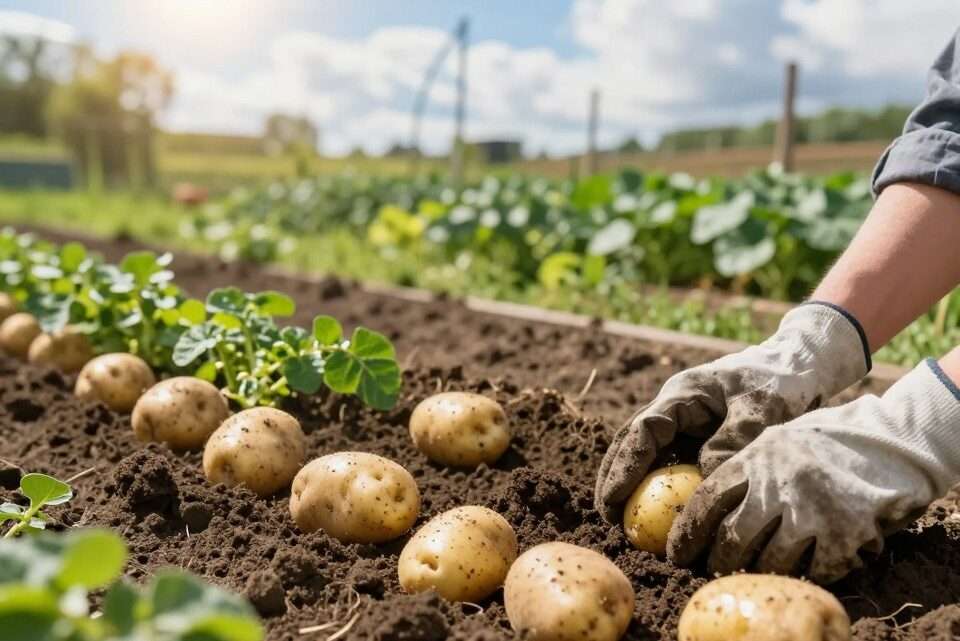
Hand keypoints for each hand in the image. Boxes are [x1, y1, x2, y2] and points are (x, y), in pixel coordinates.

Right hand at [595, 303, 869, 522]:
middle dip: (614, 477)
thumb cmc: (781, 383)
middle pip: (632, 442)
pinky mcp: (700, 436)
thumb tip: (706, 483)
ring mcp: (686, 421)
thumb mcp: (761, 410)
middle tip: (608, 517)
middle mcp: (676, 406)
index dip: (625, 466)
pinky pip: (674, 462)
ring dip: (634, 484)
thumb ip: (732, 443)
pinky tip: (663, 515)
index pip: (643, 431)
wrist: (801, 366)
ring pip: (649, 453)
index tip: (615, 499)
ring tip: (624, 521)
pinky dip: (664, 487)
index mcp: (683, 393)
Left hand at [667, 359, 959, 583]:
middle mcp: (778, 485)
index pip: (707, 500)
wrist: (887, 441)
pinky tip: (798, 567)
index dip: (687, 532)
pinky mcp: (844, 535)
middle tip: (712, 568)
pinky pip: (812, 570)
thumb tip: (700, 502)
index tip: (676, 552)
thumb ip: (742, 467)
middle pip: (732, 538)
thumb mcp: (774, 440)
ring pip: (768, 560)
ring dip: (757, 571)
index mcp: (755, 458)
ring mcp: (812, 512)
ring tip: (752, 571)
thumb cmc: (823, 441)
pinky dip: (802, 573)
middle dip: (716, 560)